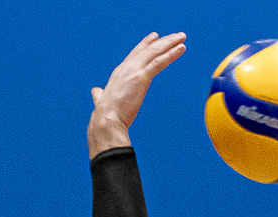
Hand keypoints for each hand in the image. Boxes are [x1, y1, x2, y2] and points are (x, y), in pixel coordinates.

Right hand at [89, 32, 186, 155]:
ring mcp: (133, 71)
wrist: (107, 120)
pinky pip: (159, 62)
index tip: (155, 37)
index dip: (146, 44)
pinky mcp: (141, 77)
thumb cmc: (106, 115)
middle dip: (163, 41)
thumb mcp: (102, 100)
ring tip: (182, 37)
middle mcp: (126, 67)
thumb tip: (96, 92)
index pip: (135, 54)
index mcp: (119, 72)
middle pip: (147, 49)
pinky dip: (171, 54)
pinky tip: (180, 49)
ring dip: (170, 43)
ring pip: (155, 52)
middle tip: (177, 35)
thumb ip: (100, 95)